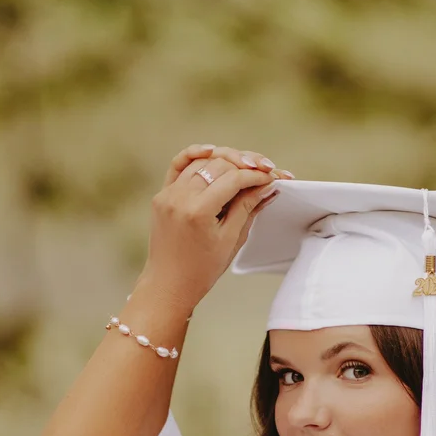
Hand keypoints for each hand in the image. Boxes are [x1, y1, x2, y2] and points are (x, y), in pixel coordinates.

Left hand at [138, 144, 291, 318]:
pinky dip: (195, 155)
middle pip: (218, 165)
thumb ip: (247, 208)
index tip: (272, 177)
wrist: (168, 284)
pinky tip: (213, 150)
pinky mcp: (162, 195)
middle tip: (266, 169)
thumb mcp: (230, 240)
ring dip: (226, 159)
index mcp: (198, 212)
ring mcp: (168, 194)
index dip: (256, 176)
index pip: (233, 179)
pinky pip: (179, 165)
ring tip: (247, 165)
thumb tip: (266, 187)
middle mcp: (179, 197)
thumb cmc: (201, 270)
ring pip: (201, 162)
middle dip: (245, 164)